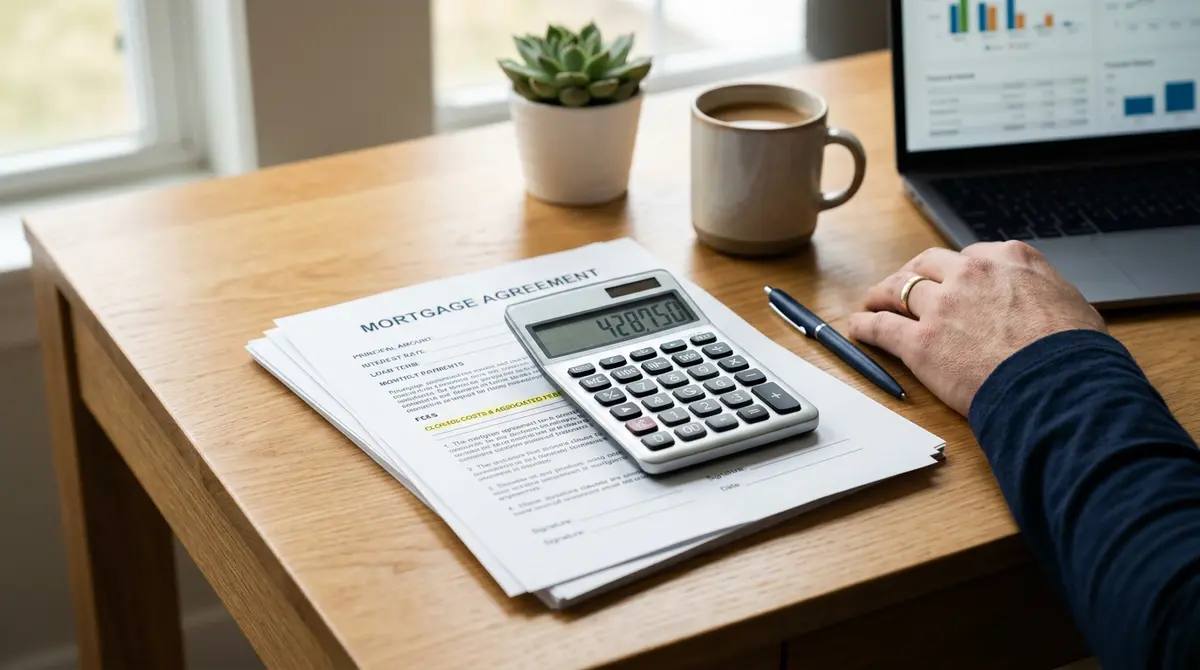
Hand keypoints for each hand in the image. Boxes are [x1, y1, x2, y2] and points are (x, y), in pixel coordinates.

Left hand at [847, 241, 1105, 415]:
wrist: (1061, 384)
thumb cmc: (1076, 354)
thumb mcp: (1072, 305)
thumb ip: (1044, 294)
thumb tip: (1044, 304)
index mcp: (1009, 259)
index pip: (969, 256)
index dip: (953, 271)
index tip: (947, 280)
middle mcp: (971, 273)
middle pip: (927, 265)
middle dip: (912, 274)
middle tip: (902, 285)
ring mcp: (942, 305)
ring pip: (898, 289)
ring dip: (882, 295)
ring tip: (872, 302)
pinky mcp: (921, 341)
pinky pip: (882, 326)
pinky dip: (866, 324)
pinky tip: (859, 325)